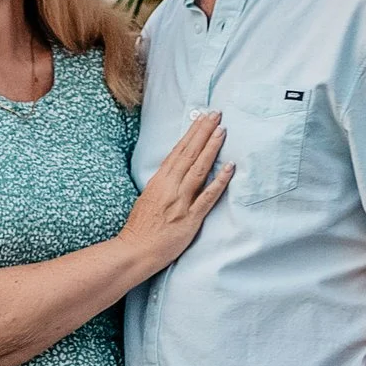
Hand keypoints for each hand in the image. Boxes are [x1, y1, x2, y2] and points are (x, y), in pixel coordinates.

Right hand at [117, 110, 232, 275]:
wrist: (135, 251)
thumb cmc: (140, 228)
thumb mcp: (148, 198)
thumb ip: (163, 184)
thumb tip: (175, 171)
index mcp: (159, 181)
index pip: (178, 151)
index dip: (191, 133)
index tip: (202, 118)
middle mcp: (170, 187)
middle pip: (189, 154)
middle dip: (203, 132)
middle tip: (216, 114)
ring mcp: (181, 202)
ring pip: (199, 169)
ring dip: (211, 148)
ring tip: (222, 130)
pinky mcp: (191, 218)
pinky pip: (208, 196)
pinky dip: (220, 181)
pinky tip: (230, 167)